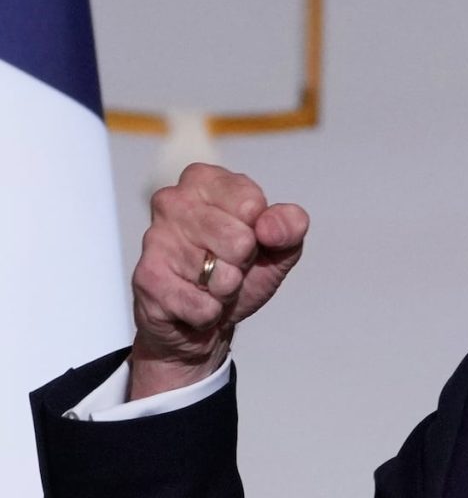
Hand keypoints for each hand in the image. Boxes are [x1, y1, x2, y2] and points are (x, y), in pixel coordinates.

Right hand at [129, 163, 308, 398]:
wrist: (207, 317)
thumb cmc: (240, 269)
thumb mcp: (279, 245)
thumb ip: (290, 225)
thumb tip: (269, 228)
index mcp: (206, 180)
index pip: (252, 205)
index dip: (261, 233)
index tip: (250, 238)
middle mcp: (173, 201)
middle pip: (239, 241)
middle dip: (243, 263)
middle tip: (230, 265)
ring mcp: (156, 238)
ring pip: (221, 276)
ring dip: (226, 290)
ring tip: (211, 283)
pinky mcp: (147, 278)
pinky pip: (202, 306)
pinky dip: (209, 313)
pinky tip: (195, 301)